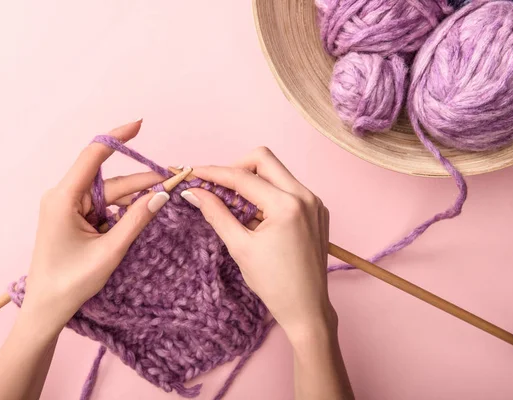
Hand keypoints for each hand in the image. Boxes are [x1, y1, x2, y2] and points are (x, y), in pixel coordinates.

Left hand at [20, 121, 169, 333]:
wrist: (47, 307)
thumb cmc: (72, 282)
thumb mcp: (110, 251)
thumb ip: (136, 220)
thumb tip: (162, 194)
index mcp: (64, 198)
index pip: (93, 156)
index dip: (118, 137)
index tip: (139, 124)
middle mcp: (63, 196)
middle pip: (110, 181)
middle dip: (142, 182)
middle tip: (175, 181)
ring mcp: (68, 207)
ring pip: (109, 195)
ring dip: (134, 198)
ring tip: (164, 198)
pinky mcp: (73, 217)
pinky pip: (103, 206)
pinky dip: (122, 210)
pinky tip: (142, 212)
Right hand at [181, 147, 331, 339]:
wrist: (307, 308)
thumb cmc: (274, 283)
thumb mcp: (240, 247)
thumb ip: (217, 214)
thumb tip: (194, 193)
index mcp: (287, 205)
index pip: (243, 177)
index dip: (215, 173)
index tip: (194, 173)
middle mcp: (305, 196)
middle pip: (264, 159)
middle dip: (236, 168)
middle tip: (218, 187)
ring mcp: (315, 202)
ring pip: (277, 172)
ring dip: (253, 182)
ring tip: (235, 206)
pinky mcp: (318, 211)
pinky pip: (288, 189)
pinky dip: (268, 194)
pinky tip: (256, 216)